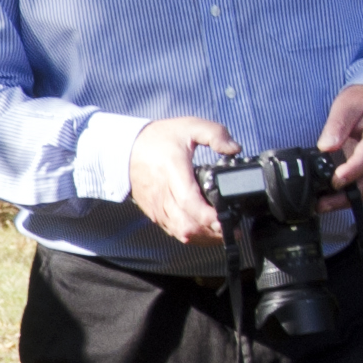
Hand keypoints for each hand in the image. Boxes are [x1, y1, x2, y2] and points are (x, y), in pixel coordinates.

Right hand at [126, 115, 233, 245]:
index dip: (209, 216)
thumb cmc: (159, 138)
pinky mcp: (155, 214)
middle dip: (212, 232)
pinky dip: (192, 236)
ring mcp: (158, 207)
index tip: (226, 218)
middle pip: (187, 225)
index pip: (190, 202)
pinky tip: (205, 232)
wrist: (127, 148)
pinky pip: (174, 232)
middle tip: (233, 228)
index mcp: (173, 171)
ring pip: (181, 233)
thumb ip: (216, 134)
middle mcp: (163, 194)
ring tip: (223, 232)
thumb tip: (234, 149)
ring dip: (203, 237)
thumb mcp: (190, 126)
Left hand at [316, 81, 362, 199]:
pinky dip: (347, 198)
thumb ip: (338, 124)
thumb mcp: (348, 105)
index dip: (352, 171)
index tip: (336, 180)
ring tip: (322, 206)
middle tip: (322, 202)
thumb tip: (327, 146)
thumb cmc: (362, 102)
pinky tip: (329, 201)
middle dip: (345, 196)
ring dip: (345, 202)